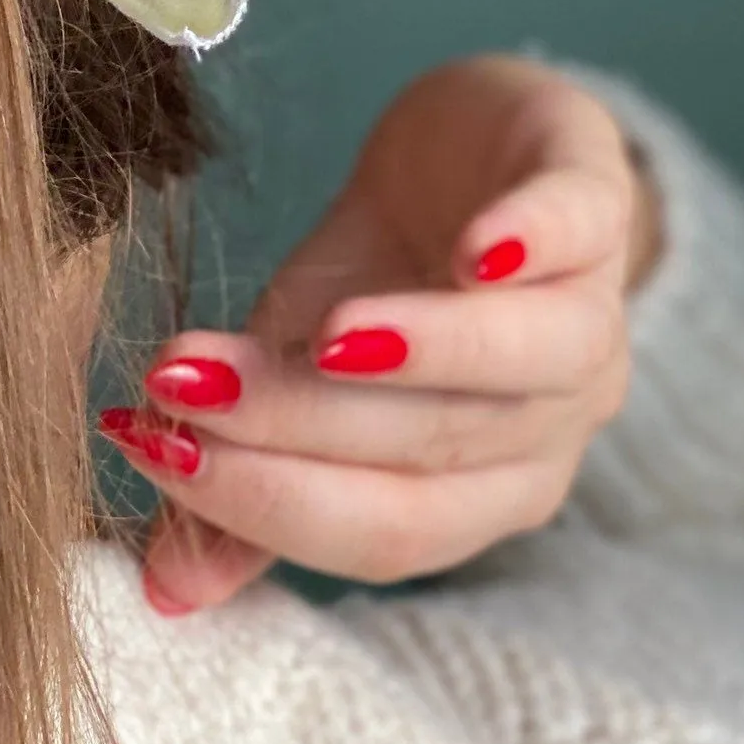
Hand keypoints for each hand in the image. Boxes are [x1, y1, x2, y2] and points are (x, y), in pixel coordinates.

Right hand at [103, 58, 664, 614]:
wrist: (469, 150)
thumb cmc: (382, 279)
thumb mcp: (295, 376)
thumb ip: (245, 482)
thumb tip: (165, 592)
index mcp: (480, 493)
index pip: (382, 531)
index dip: (265, 502)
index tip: (149, 448)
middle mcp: (550, 429)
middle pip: (435, 447)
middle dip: (297, 418)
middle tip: (180, 382)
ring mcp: (592, 314)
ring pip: (531, 358)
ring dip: (430, 351)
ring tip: (328, 336)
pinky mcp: (594, 195)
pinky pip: (585, 229)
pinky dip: (537, 239)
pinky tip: (476, 246)